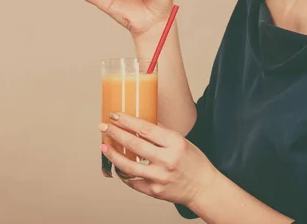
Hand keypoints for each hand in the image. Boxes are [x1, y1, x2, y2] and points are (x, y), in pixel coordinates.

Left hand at [99, 112, 216, 205]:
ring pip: (128, 166)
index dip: (127, 121)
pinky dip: (123, 173)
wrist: (203, 187)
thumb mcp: (182, 141)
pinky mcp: (154, 190)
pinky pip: (133, 181)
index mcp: (175, 143)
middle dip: (115, 134)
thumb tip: (141, 121)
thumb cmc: (194, 162)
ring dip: (113, 154)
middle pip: (134, 144)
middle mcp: (167, 160)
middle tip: (104, 127)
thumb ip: (162, 133)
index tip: (115, 116)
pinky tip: (117, 165)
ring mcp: (159, 177)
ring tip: (104, 146)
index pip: (145, 129)